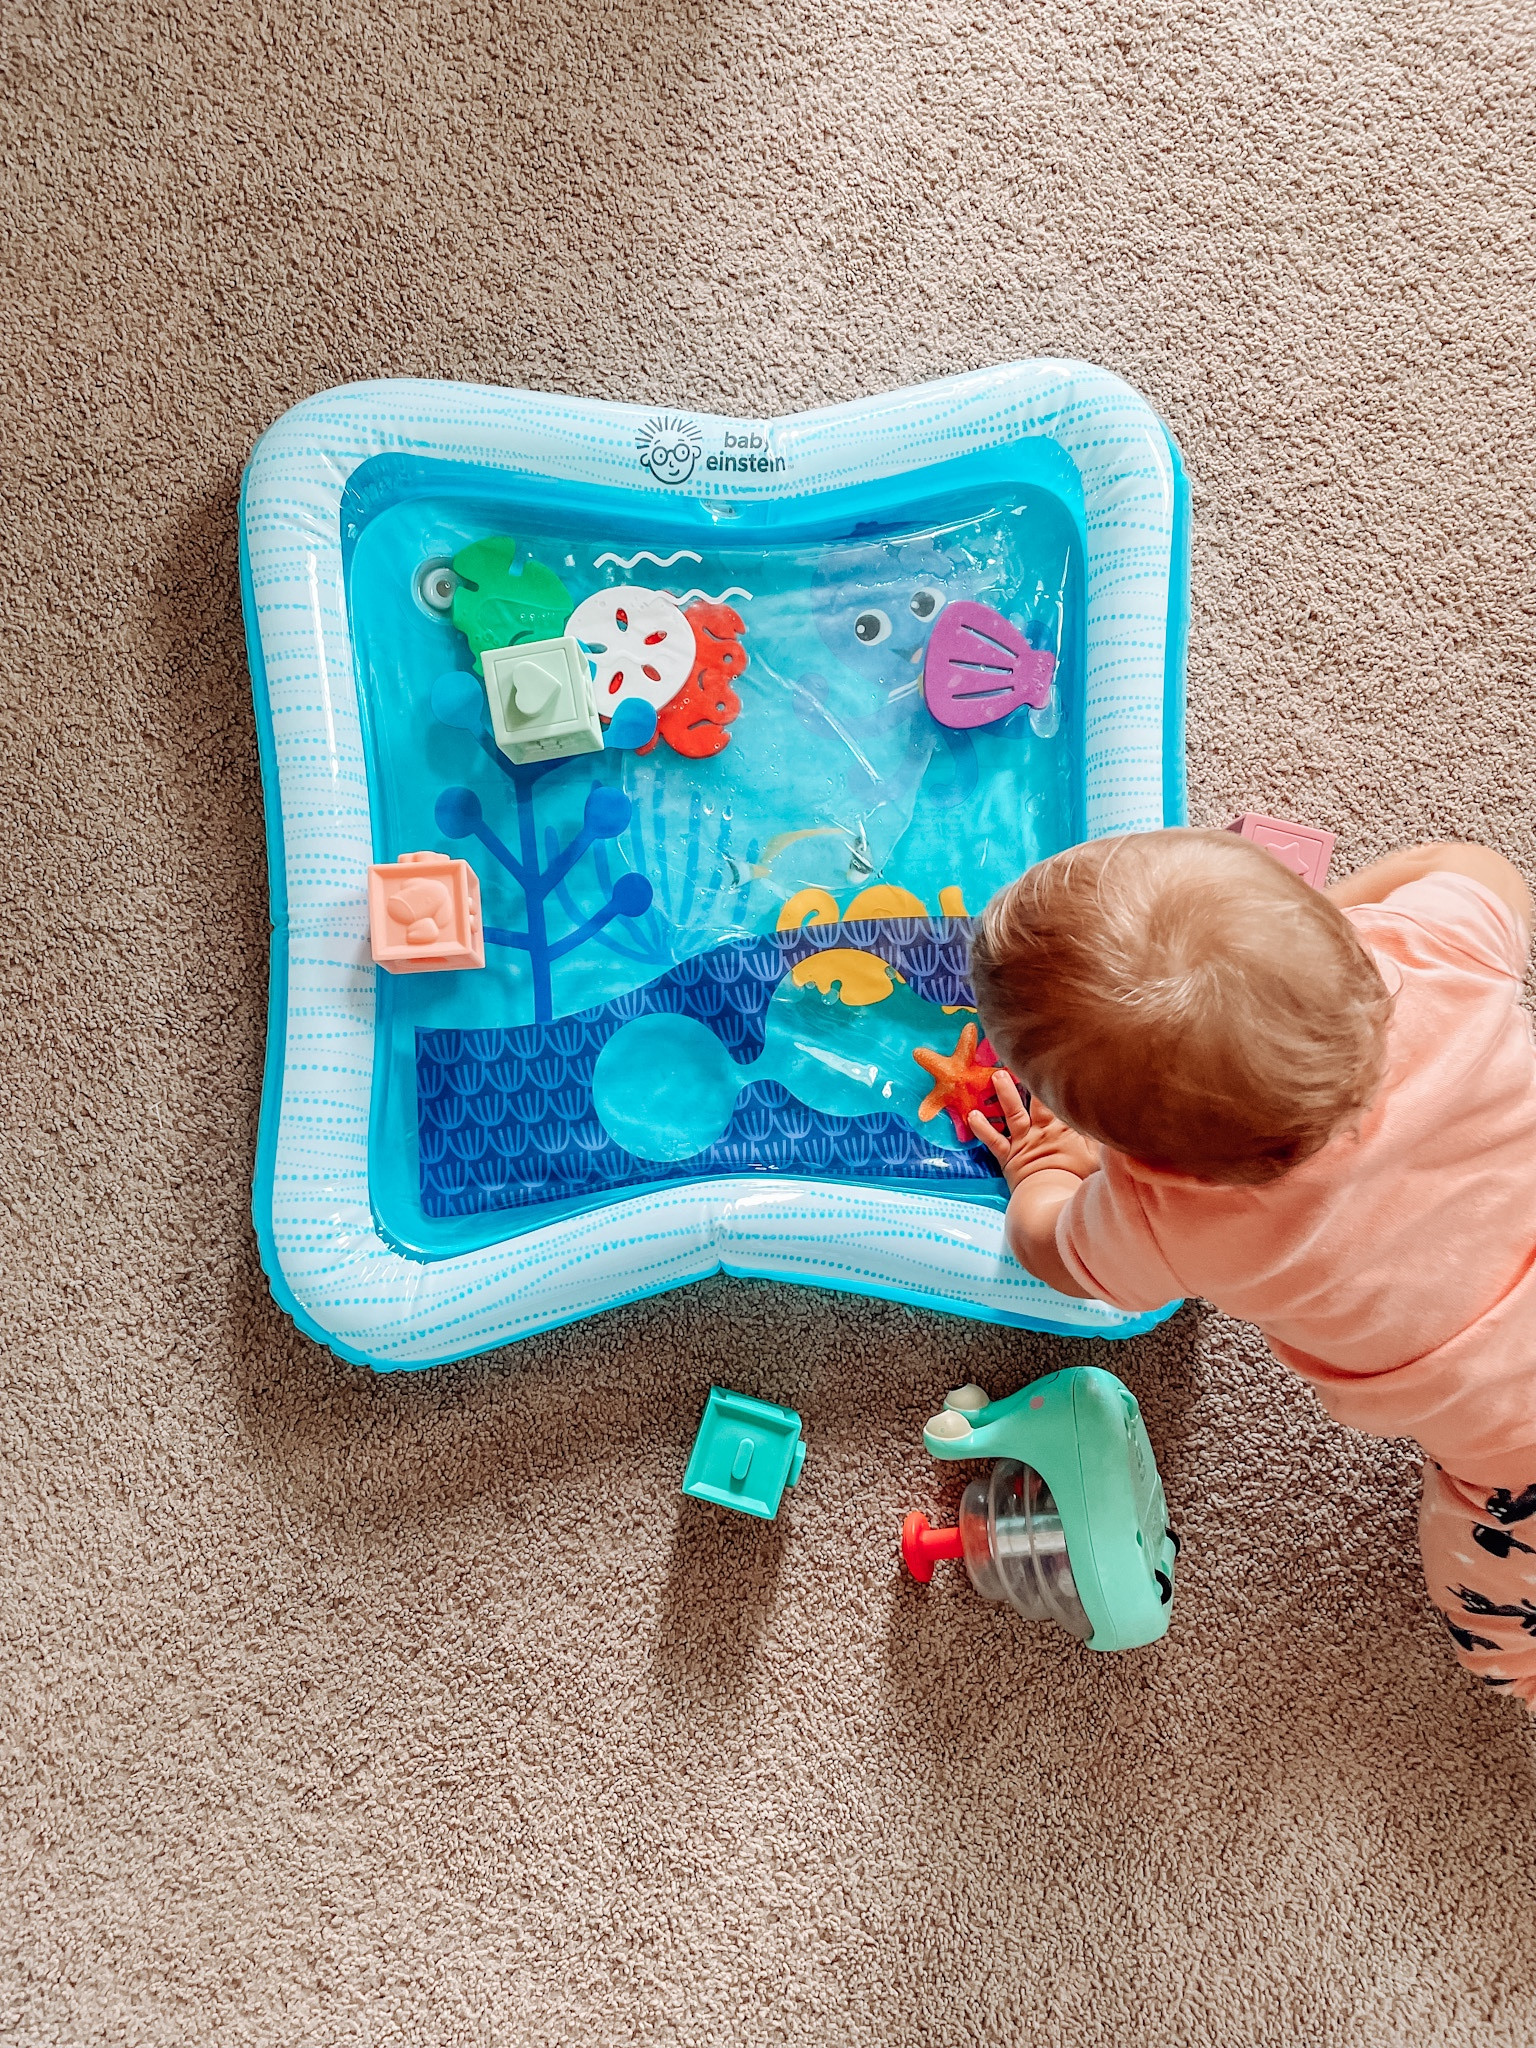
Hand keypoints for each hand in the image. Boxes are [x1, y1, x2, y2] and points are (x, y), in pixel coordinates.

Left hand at [968, 1071, 1100, 1193]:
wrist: (1053, 1202)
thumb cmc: (1078, 1183)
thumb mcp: (1101, 1161)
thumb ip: (1107, 1141)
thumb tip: (1116, 1127)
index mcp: (1068, 1129)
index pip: (1065, 1100)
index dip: (1063, 1082)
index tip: (1062, 1063)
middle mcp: (1045, 1131)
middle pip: (1039, 1099)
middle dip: (1033, 1078)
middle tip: (1027, 1058)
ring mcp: (1025, 1142)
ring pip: (1014, 1112)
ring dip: (1005, 1093)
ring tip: (997, 1075)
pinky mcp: (1009, 1157)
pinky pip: (993, 1140)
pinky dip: (982, 1128)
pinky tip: (972, 1115)